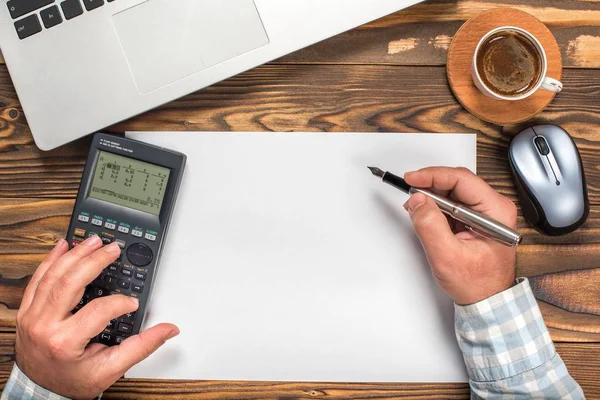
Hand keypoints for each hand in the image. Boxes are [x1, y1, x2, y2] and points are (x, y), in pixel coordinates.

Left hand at [16, 235, 178, 398]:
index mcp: (65, 342)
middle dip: (94, 260)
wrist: (41, 391)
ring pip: (52, 276)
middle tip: (112, 248)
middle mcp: (44, 326)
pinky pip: (36, 279)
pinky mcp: (27, 311)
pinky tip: (63, 247)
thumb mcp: (111, 369)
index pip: (98, 310)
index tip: (132, 302)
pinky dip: (50, 260)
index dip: (120, 302)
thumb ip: (141, 347)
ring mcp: (32, 317)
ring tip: (93, 242)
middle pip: (69, 282)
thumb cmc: (73, 381)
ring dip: (74, 255)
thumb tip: (167, 330)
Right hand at [403, 167, 517, 304]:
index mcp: (496, 211)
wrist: (487, 300)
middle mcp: (494, 208)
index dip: (433, 176)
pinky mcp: (476, 218)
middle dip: (430, 186)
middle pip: (457, 182)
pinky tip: (426, 215)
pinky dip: (436, 206)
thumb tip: (418, 201)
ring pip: (453, 192)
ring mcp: (486, 213)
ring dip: (432, 197)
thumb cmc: (477, 284)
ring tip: (415, 207)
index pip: (462, 180)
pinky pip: (453, 203)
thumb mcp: (447, 257)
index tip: (412, 179)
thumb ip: (430, 226)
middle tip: (410, 193)